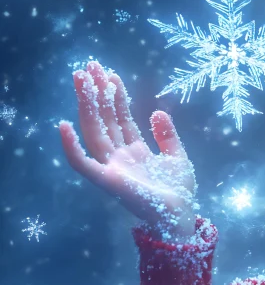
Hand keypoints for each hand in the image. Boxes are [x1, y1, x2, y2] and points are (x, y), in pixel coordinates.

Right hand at [59, 62, 196, 238]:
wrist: (181, 217)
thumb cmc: (179, 192)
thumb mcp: (177, 157)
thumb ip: (167, 135)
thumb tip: (157, 111)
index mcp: (135, 151)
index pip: (120, 119)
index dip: (115, 97)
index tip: (111, 75)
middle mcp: (120, 157)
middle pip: (104, 120)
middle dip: (97, 94)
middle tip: (89, 67)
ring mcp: (111, 167)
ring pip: (94, 131)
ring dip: (86, 105)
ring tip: (81, 80)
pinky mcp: (107, 181)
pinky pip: (82, 163)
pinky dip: (71, 147)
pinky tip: (63, 125)